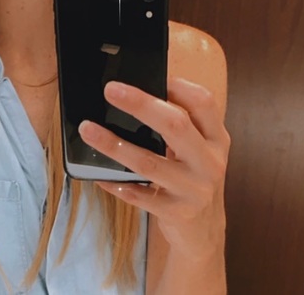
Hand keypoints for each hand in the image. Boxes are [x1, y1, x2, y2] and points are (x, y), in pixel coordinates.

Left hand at [78, 77, 229, 259]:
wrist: (204, 229)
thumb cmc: (192, 176)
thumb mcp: (196, 148)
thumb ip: (178, 124)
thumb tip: (133, 93)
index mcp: (215, 138)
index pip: (203, 102)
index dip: (177, 85)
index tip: (151, 74)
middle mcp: (209, 161)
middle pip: (175, 124)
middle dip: (140, 104)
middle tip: (110, 90)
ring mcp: (194, 190)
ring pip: (149, 162)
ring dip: (114, 144)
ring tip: (87, 129)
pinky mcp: (176, 213)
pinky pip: (138, 196)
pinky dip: (116, 182)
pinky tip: (99, 174)